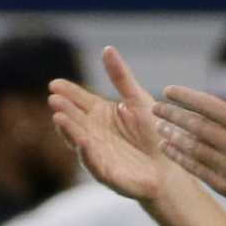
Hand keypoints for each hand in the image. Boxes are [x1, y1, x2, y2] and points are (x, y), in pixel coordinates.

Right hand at [48, 46, 179, 205]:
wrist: (171, 166)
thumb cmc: (154, 133)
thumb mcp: (137, 99)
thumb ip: (121, 77)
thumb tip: (106, 49)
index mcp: (101, 116)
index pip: (79, 102)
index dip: (67, 93)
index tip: (54, 84)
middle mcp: (96, 135)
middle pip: (76, 121)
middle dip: (64, 111)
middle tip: (53, 99)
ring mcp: (101, 156)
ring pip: (81, 142)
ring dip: (69, 132)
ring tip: (58, 118)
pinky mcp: (111, 177)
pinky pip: (96, 166)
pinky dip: (88, 156)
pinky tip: (83, 143)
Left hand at [153, 65, 225, 219]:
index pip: (209, 105)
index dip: (185, 97)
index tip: (167, 91)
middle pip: (196, 126)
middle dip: (172, 115)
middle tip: (155, 108)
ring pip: (193, 148)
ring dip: (172, 136)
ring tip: (158, 127)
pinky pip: (197, 169)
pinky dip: (180, 158)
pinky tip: (168, 149)